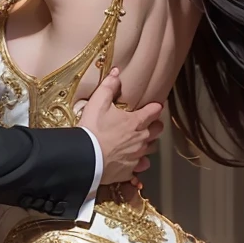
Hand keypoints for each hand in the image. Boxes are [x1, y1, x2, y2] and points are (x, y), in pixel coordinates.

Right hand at [79, 69, 163, 186]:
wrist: (86, 158)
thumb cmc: (93, 128)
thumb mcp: (98, 102)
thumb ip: (109, 86)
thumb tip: (117, 72)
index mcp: (136, 122)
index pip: (154, 112)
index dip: (156, 107)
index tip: (157, 105)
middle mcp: (141, 139)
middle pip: (157, 131)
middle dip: (155, 126)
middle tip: (149, 124)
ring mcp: (136, 156)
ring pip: (150, 149)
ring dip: (147, 144)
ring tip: (141, 142)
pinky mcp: (129, 170)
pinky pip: (139, 168)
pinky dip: (138, 165)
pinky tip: (134, 163)